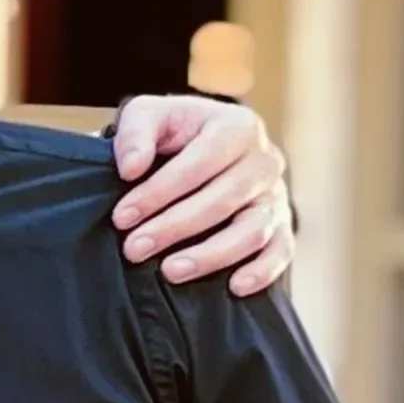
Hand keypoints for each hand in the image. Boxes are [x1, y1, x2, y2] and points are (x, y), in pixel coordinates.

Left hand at [111, 96, 290, 294]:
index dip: (158, 193)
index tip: (122, 217)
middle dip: (174, 227)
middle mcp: (265, 160)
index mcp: (237, 126)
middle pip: (223, 200)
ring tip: (170, 271)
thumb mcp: (148, 116)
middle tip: (134, 249)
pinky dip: (262, 270)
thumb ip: (135, 134)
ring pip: (252, 230)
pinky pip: (281, 250)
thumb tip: (131, 168)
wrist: (198, 145)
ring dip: (211, 255)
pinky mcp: (281, 224)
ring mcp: (276, 195)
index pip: (199, 163)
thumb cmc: (171, 132)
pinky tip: (234, 286)